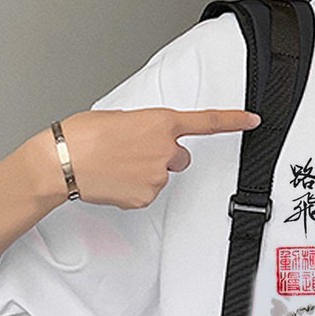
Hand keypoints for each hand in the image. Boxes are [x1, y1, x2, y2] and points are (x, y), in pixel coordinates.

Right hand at [29, 108, 260, 208]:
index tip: (253, 120)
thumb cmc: (82, 135)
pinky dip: (133, 188)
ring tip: (115, 164)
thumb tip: (150, 138)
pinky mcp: (146, 197)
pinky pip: (147, 192)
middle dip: (162, 155)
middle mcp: (166, 149)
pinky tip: (113, 180)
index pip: (207, 121)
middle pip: (179, 156)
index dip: (234, 120)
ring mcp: (158, 176)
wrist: (61, 162)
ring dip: (144, 171)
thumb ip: (146, 127)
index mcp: (161, 123)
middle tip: (132, 152)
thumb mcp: (119, 117)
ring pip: (161, 175)